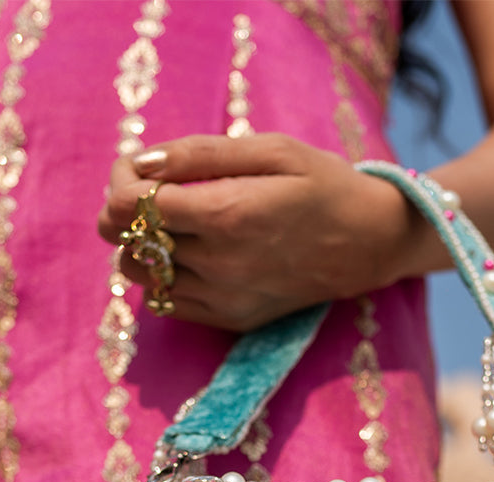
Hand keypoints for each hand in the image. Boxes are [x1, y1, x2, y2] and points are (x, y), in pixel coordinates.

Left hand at [98, 134, 420, 330]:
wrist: (371, 244)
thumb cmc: (324, 186)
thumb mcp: (271, 150)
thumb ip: (201, 154)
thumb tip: (142, 163)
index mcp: (225, 215)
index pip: (128, 206)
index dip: (122, 180)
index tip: (140, 168)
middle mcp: (219, 265)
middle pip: (127, 240)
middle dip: (126, 210)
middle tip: (153, 191)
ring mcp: (224, 299)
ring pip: (140, 276)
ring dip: (141, 246)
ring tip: (170, 225)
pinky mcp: (231, 319)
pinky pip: (166, 304)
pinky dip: (162, 278)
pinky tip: (187, 255)